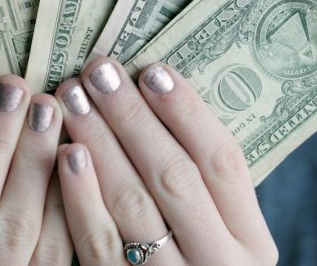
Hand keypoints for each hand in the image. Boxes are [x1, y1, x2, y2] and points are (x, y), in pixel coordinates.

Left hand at [55, 59, 277, 264]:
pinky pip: (98, 243)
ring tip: (74, 98)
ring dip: (100, 143)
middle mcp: (219, 262)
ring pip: (133, 204)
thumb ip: (198, 180)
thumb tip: (153, 92)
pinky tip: (66, 154)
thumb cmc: (194, 257)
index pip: (223, 162)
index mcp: (250, 238)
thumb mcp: (218, 228)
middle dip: (133, 117)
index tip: (153, 70)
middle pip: (174, 176)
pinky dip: (80, 195)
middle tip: (100, 71)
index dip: (187, 113)